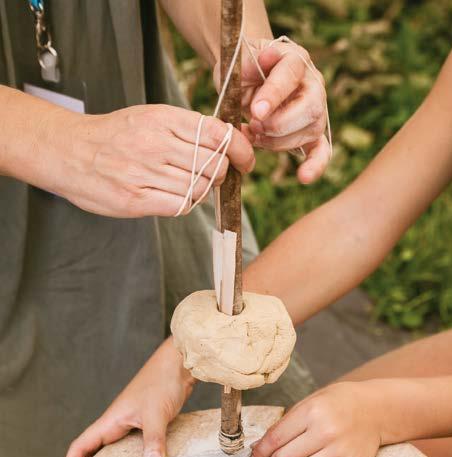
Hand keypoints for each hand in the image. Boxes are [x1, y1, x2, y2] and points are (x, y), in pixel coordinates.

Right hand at [55, 105, 254, 217]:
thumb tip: (229, 144)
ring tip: (184, 185)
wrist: (69, 151)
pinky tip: (172, 197)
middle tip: (211, 176)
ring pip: (198, 189)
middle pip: (213, 165)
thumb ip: (186, 129)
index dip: (240, 150)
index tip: (245, 161)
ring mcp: (144, 172)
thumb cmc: (116, 136)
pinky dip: (184, 204)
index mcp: (163, 118)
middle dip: (220, 175)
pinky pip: (179, 206)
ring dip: (200, 192)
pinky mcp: (135, 199)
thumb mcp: (150, 118)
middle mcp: (155, 143)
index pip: (218, 134)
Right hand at [61, 338, 194, 456]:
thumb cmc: (162, 383)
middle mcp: (117, 423)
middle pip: (93, 451)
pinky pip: (132, 447)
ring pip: (113, 450)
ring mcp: (132, 423)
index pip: (80, 447)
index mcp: (110, 421)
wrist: (178, 365)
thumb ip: (153, 439)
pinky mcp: (148, 423)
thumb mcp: (156, 413)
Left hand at [240, 39, 329, 183]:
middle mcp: (313, 84)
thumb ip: (248, 61)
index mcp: (295, 58)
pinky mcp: (312, 133)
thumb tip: (265, 60)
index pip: (291, 74)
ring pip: (309, 132)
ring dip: (278, 141)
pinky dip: (315, 165)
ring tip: (255, 135)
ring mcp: (316, 110)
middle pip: (310, 108)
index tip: (256, 111)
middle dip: (278, 123)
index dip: (274, 94)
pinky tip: (303, 177)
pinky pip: (322, 152)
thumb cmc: (243, 71)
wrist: (248, 81)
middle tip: (254, 126)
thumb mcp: (238, 61)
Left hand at [251, 381, 384, 456]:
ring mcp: (341, 450)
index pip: (275, 438)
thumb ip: (287, 422)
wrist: (377, 408)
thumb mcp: (311, 401)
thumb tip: (260, 445)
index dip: (261, 450)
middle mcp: (326, 431)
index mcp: (312, 412)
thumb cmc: (339, 404)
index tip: (256, 456)